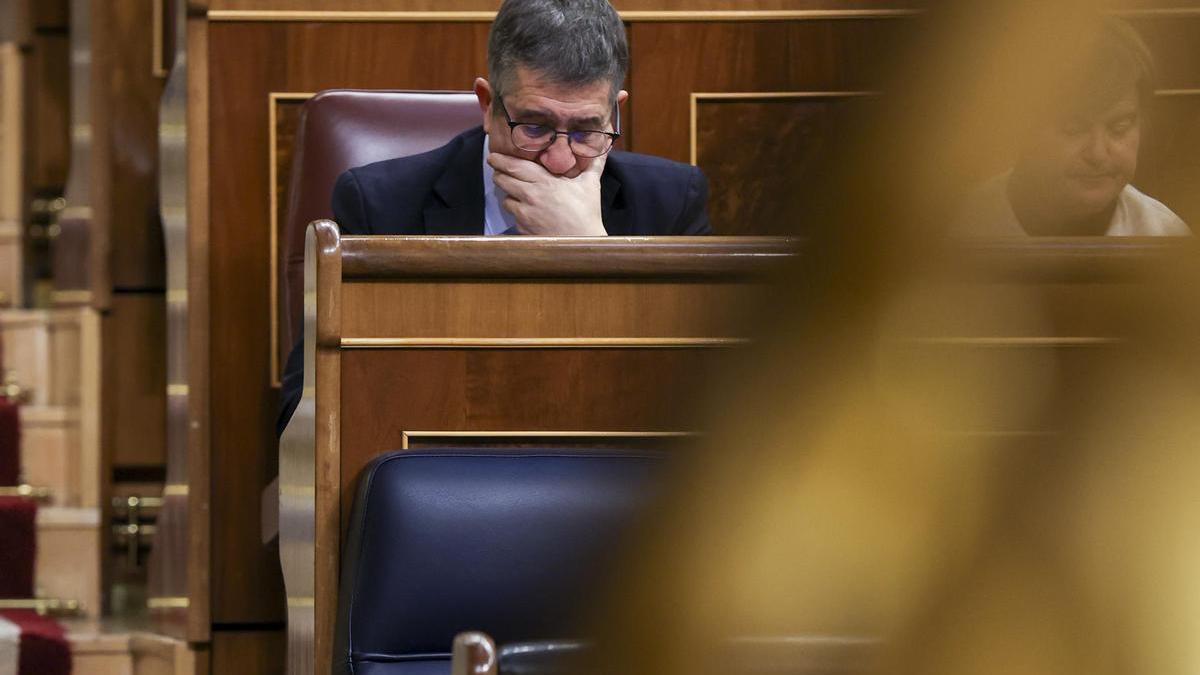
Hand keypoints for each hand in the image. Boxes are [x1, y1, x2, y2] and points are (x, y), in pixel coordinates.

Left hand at [487, 152, 607, 235]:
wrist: (583, 242)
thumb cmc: (587, 213)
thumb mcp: (590, 185)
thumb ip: (594, 164)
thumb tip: (604, 149)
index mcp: (544, 181)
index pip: (514, 166)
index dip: (500, 160)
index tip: (493, 156)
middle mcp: (531, 195)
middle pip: (503, 180)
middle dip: (499, 174)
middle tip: (498, 171)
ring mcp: (525, 213)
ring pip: (506, 199)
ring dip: (509, 195)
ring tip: (516, 193)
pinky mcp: (523, 228)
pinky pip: (513, 216)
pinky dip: (517, 212)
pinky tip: (527, 212)